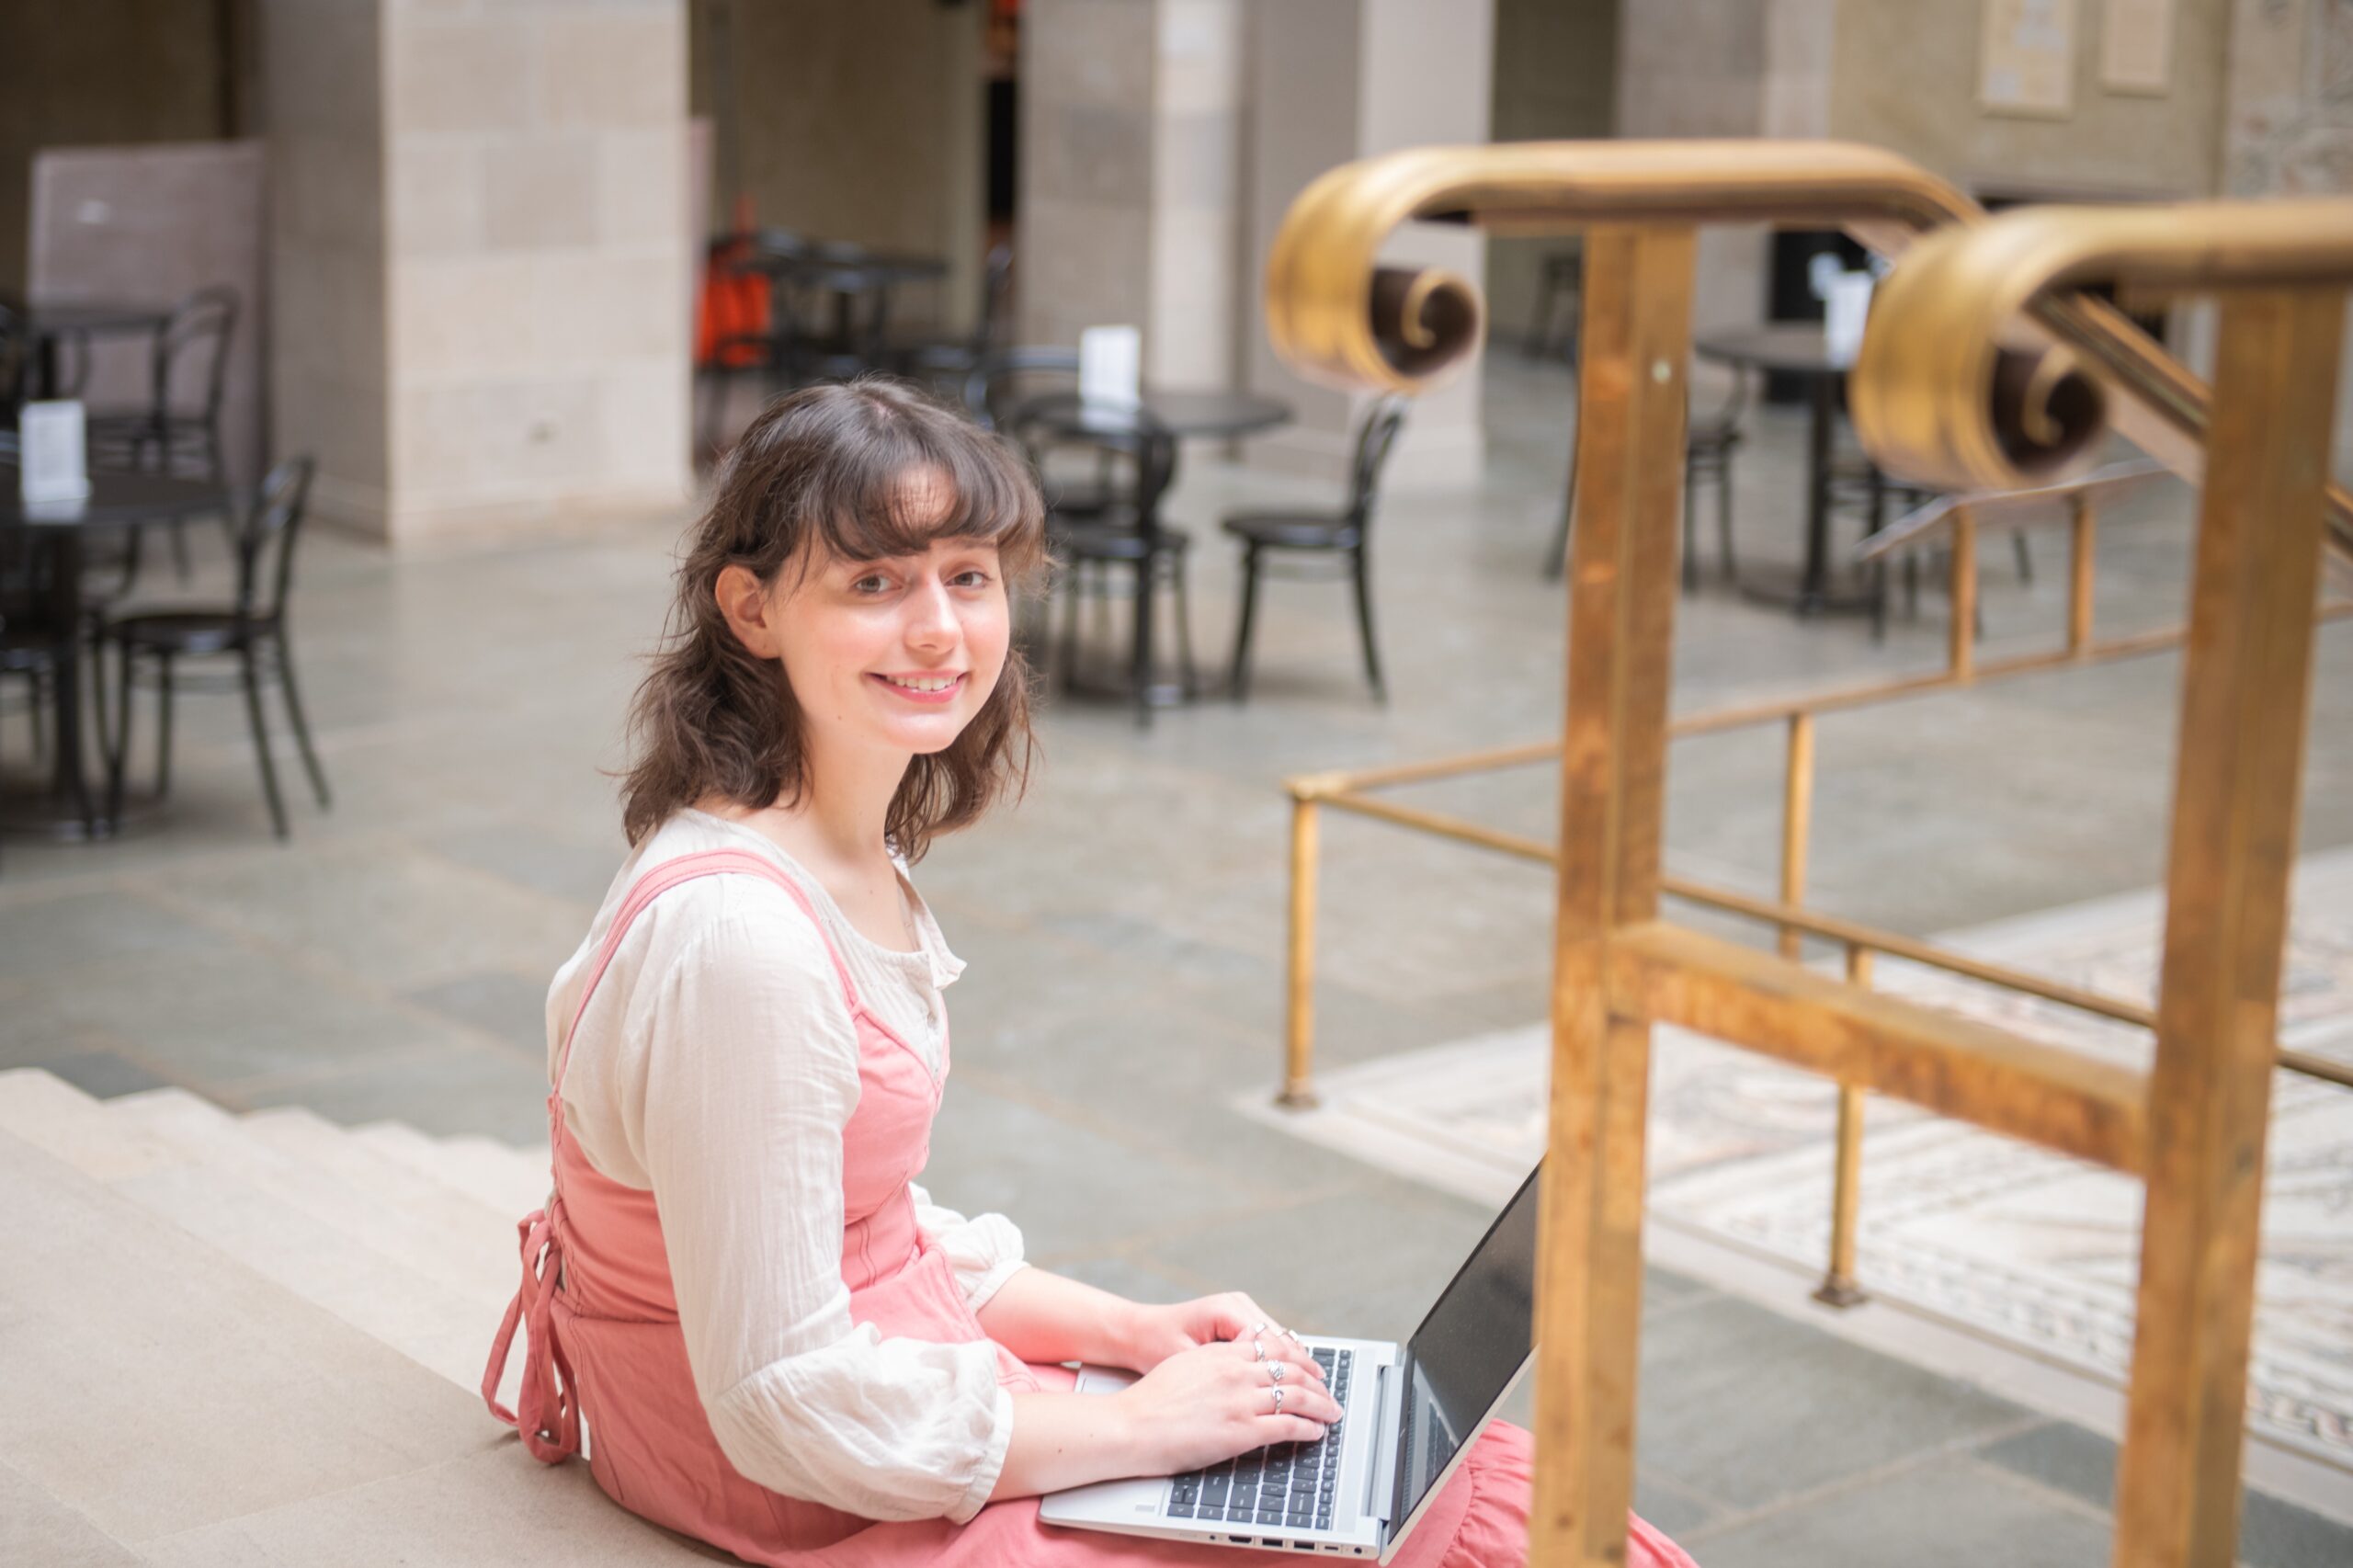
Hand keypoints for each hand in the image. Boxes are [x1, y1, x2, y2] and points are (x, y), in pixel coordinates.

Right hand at [1111, 1335, 1342, 1474]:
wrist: (1132, 1425)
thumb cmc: (1150, 1400)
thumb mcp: (1184, 1364)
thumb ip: (1215, 1361)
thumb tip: (1234, 1364)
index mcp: (1222, 1353)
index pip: (1274, 1349)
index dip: (1298, 1359)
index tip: (1310, 1367)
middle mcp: (1236, 1371)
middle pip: (1292, 1370)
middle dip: (1317, 1382)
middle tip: (1328, 1391)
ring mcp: (1241, 1400)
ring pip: (1297, 1396)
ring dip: (1320, 1405)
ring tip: (1331, 1412)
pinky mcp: (1242, 1430)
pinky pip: (1288, 1425)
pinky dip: (1308, 1428)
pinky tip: (1315, 1431)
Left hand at [1118, 1292, 1325, 1379]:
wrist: (1134, 1332)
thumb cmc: (1154, 1346)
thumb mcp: (1189, 1361)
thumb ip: (1226, 1364)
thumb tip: (1266, 1371)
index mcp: (1228, 1310)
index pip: (1275, 1343)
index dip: (1297, 1372)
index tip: (1315, 1397)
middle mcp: (1238, 1304)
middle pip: (1285, 1341)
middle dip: (1307, 1372)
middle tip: (1327, 1402)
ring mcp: (1239, 1309)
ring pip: (1281, 1341)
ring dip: (1299, 1368)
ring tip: (1319, 1396)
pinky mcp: (1237, 1318)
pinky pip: (1268, 1342)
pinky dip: (1283, 1363)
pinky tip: (1295, 1385)